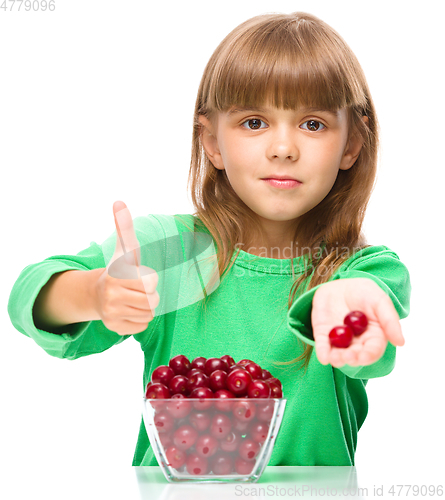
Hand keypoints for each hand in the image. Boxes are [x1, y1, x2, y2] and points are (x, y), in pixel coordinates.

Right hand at [93, 201, 159, 334]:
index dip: (150, 279)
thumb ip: (124, 227)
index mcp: (116, 275)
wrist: (97, 294)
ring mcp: (111, 314)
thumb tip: (118, 202)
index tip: (138, 276)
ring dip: (145, 307)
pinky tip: (128, 310)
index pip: (151, 283)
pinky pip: (143, 326)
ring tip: (132, 299)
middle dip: (149, 295)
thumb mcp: (125, 249)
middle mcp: (111, 295)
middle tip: (137, 289)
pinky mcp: (115, 328)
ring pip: (149, 314)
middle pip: (152, 301)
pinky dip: (139, 319)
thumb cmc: (119, 270)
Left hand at [311, 278, 404, 366]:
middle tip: (348, 357)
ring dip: (336, 358)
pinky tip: (323, 357)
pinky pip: (322, 344)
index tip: (363, 357)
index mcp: (373, 337)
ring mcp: (339, 339)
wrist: (342, 285)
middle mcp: (357, 342)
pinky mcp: (324, 333)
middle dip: (351, 358)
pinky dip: (322, 351)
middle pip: (355, 355)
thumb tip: (401, 342)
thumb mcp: (380, 301)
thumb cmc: (366, 294)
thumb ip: (390, 321)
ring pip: (338, 353)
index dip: (368, 355)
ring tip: (335, 358)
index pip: (372, 350)